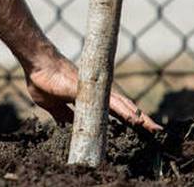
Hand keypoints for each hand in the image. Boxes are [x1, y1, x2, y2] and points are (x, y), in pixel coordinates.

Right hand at [25, 54, 162, 131]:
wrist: (37, 64)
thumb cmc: (42, 81)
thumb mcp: (52, 105)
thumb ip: (62, 114)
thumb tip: (66, 124)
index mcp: (88, 98)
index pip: (112, 111)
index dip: (126, 119)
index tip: (138, 128)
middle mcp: (96, 93)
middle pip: (123, 108)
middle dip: (139, 119)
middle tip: (156, 130)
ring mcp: (95, 90)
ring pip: (122, 105)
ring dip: (138, 116)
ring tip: (153, 127)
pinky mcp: (91, 90)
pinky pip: (111, 103)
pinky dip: (125, 111)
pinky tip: (136, 119)